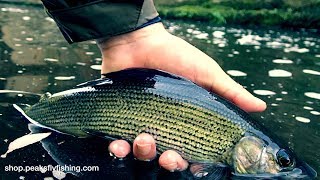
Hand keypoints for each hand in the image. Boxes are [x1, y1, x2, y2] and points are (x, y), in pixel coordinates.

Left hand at [97, 22, 265, 170]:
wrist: (138, 41)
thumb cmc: (175, 56)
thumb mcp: (207, 73)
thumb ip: (230, 92)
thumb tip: (261, 107)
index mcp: (186, 119)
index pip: (192, 148)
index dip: (194, 161)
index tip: (194, 166)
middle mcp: (165, 125)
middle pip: (168, 156)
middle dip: (170, 161)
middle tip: (169, 155)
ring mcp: (142, 123)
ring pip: (143, 153)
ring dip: (144, 152)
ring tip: (144, 139)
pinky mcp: (121, 119)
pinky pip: (118, 142)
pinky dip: (117, 148)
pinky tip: (118, 145)